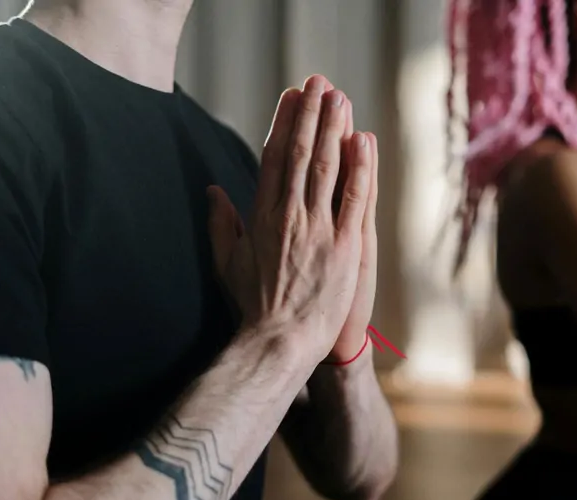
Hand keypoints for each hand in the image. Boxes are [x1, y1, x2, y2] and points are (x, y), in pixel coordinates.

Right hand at [207, 75, 372, 364]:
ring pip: (327, 167)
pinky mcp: (345, 245)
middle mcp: (290, 215)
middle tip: (319, 82)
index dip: (284, 124)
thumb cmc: (253, 306)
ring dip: (334, 129)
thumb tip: (213, 191)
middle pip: (301, 153)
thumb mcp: (227, 262)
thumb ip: (220, 224)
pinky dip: (360, 167)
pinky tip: (363, 140)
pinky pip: (355, 198)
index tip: (291, 99)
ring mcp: (319, 228)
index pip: (273, 159)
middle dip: (311, 114)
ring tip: (340, 97)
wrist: (278, 341)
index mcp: (262, 216)